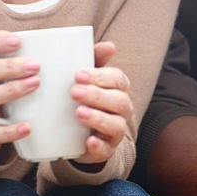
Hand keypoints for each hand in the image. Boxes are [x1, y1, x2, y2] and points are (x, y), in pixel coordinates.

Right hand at [0, 30, 39, 160]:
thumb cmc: (5, 87)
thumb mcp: (11, 70)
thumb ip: (36, 55)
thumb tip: (89, 46)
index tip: (17, 41)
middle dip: (8, 66)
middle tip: (36, 65)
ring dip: (10, 90)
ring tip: (36, 84)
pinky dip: (9, 130)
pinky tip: (28, 127)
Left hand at [69, 41, 133, 165]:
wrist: (79, 134)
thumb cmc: (85, 99)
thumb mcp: (86, 79)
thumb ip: (94, 60)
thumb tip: (110, 46)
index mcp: (118, 89)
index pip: (118, 79)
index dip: (100, 76)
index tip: (77, 74)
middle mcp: (122, 109)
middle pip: (118, 100)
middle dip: (97, 95)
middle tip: (73, 91)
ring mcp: (116, 130)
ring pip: (115, 124)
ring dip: (97, 118)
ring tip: (78, 112)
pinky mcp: (105, 149)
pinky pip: (106, 149)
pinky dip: (98, 145)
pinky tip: (88, 140)